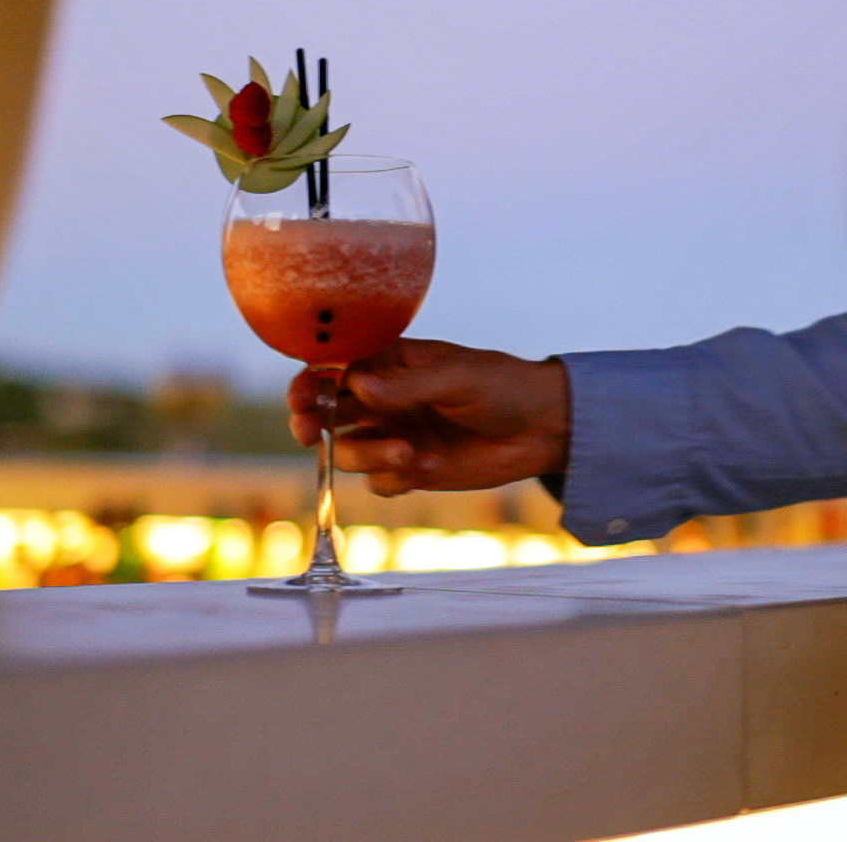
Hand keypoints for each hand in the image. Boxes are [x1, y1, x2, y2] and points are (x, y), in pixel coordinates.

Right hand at [288, 338, 569, 496]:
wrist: (543, 429)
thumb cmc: (503, 386)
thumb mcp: (458, 378)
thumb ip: (409, 385)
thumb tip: (357, 384)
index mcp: (391, 364)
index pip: (334, 369)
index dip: (310, 382)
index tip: (303, 396)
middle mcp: (384, 399)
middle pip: (326, 412)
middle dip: (311, 422)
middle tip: (310, 430)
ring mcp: (395, 434)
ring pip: (350, 450)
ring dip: (366, 454)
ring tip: (406, 453)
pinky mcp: (411, 469)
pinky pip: (379, 481)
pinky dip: (390, 479)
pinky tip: (422, 468)